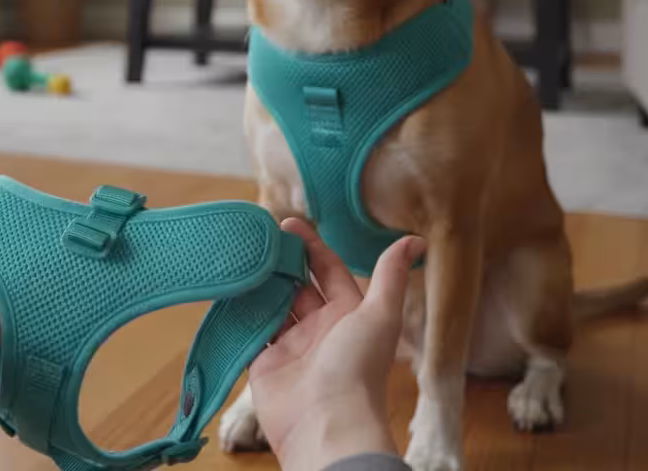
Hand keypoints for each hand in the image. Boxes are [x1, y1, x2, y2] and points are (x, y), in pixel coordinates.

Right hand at [249, 220, 423, 470]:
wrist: (326, 423)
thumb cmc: (357, 368)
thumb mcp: (379, 315)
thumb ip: (391, 275)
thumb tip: (416, 239)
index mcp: (347, 314)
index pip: (328, 270)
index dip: (310, 245)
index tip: (288, 223)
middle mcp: (318, 327)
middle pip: (297, 284)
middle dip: (280, 261)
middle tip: (258, 238)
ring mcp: (290, 345)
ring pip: (272, 304)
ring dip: (260, 283)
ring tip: (241, 257)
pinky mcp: (263, 361)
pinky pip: (251, 329)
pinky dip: (242, 311)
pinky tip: (231, 289)